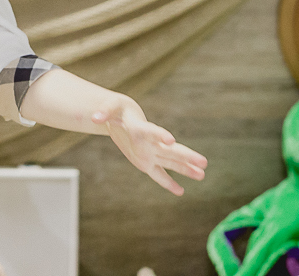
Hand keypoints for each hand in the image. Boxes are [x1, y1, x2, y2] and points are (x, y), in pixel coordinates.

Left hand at [93, 97, 207, 195]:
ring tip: (203, 175)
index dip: (160, 134)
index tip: (171, 139)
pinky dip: (168, 183)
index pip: (152, 131)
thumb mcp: (109, 108)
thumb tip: (94, 118)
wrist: (123, 116)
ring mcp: (151, 153)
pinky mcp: (146, 162)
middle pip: (171, 150)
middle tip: (204, 162)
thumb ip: (103, 112)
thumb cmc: (117, 110)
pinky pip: (159, 174)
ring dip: (186, 169)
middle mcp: (151, 142)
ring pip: (171, 162)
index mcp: (141, 128)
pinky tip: (180, 191)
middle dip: (186, 156)